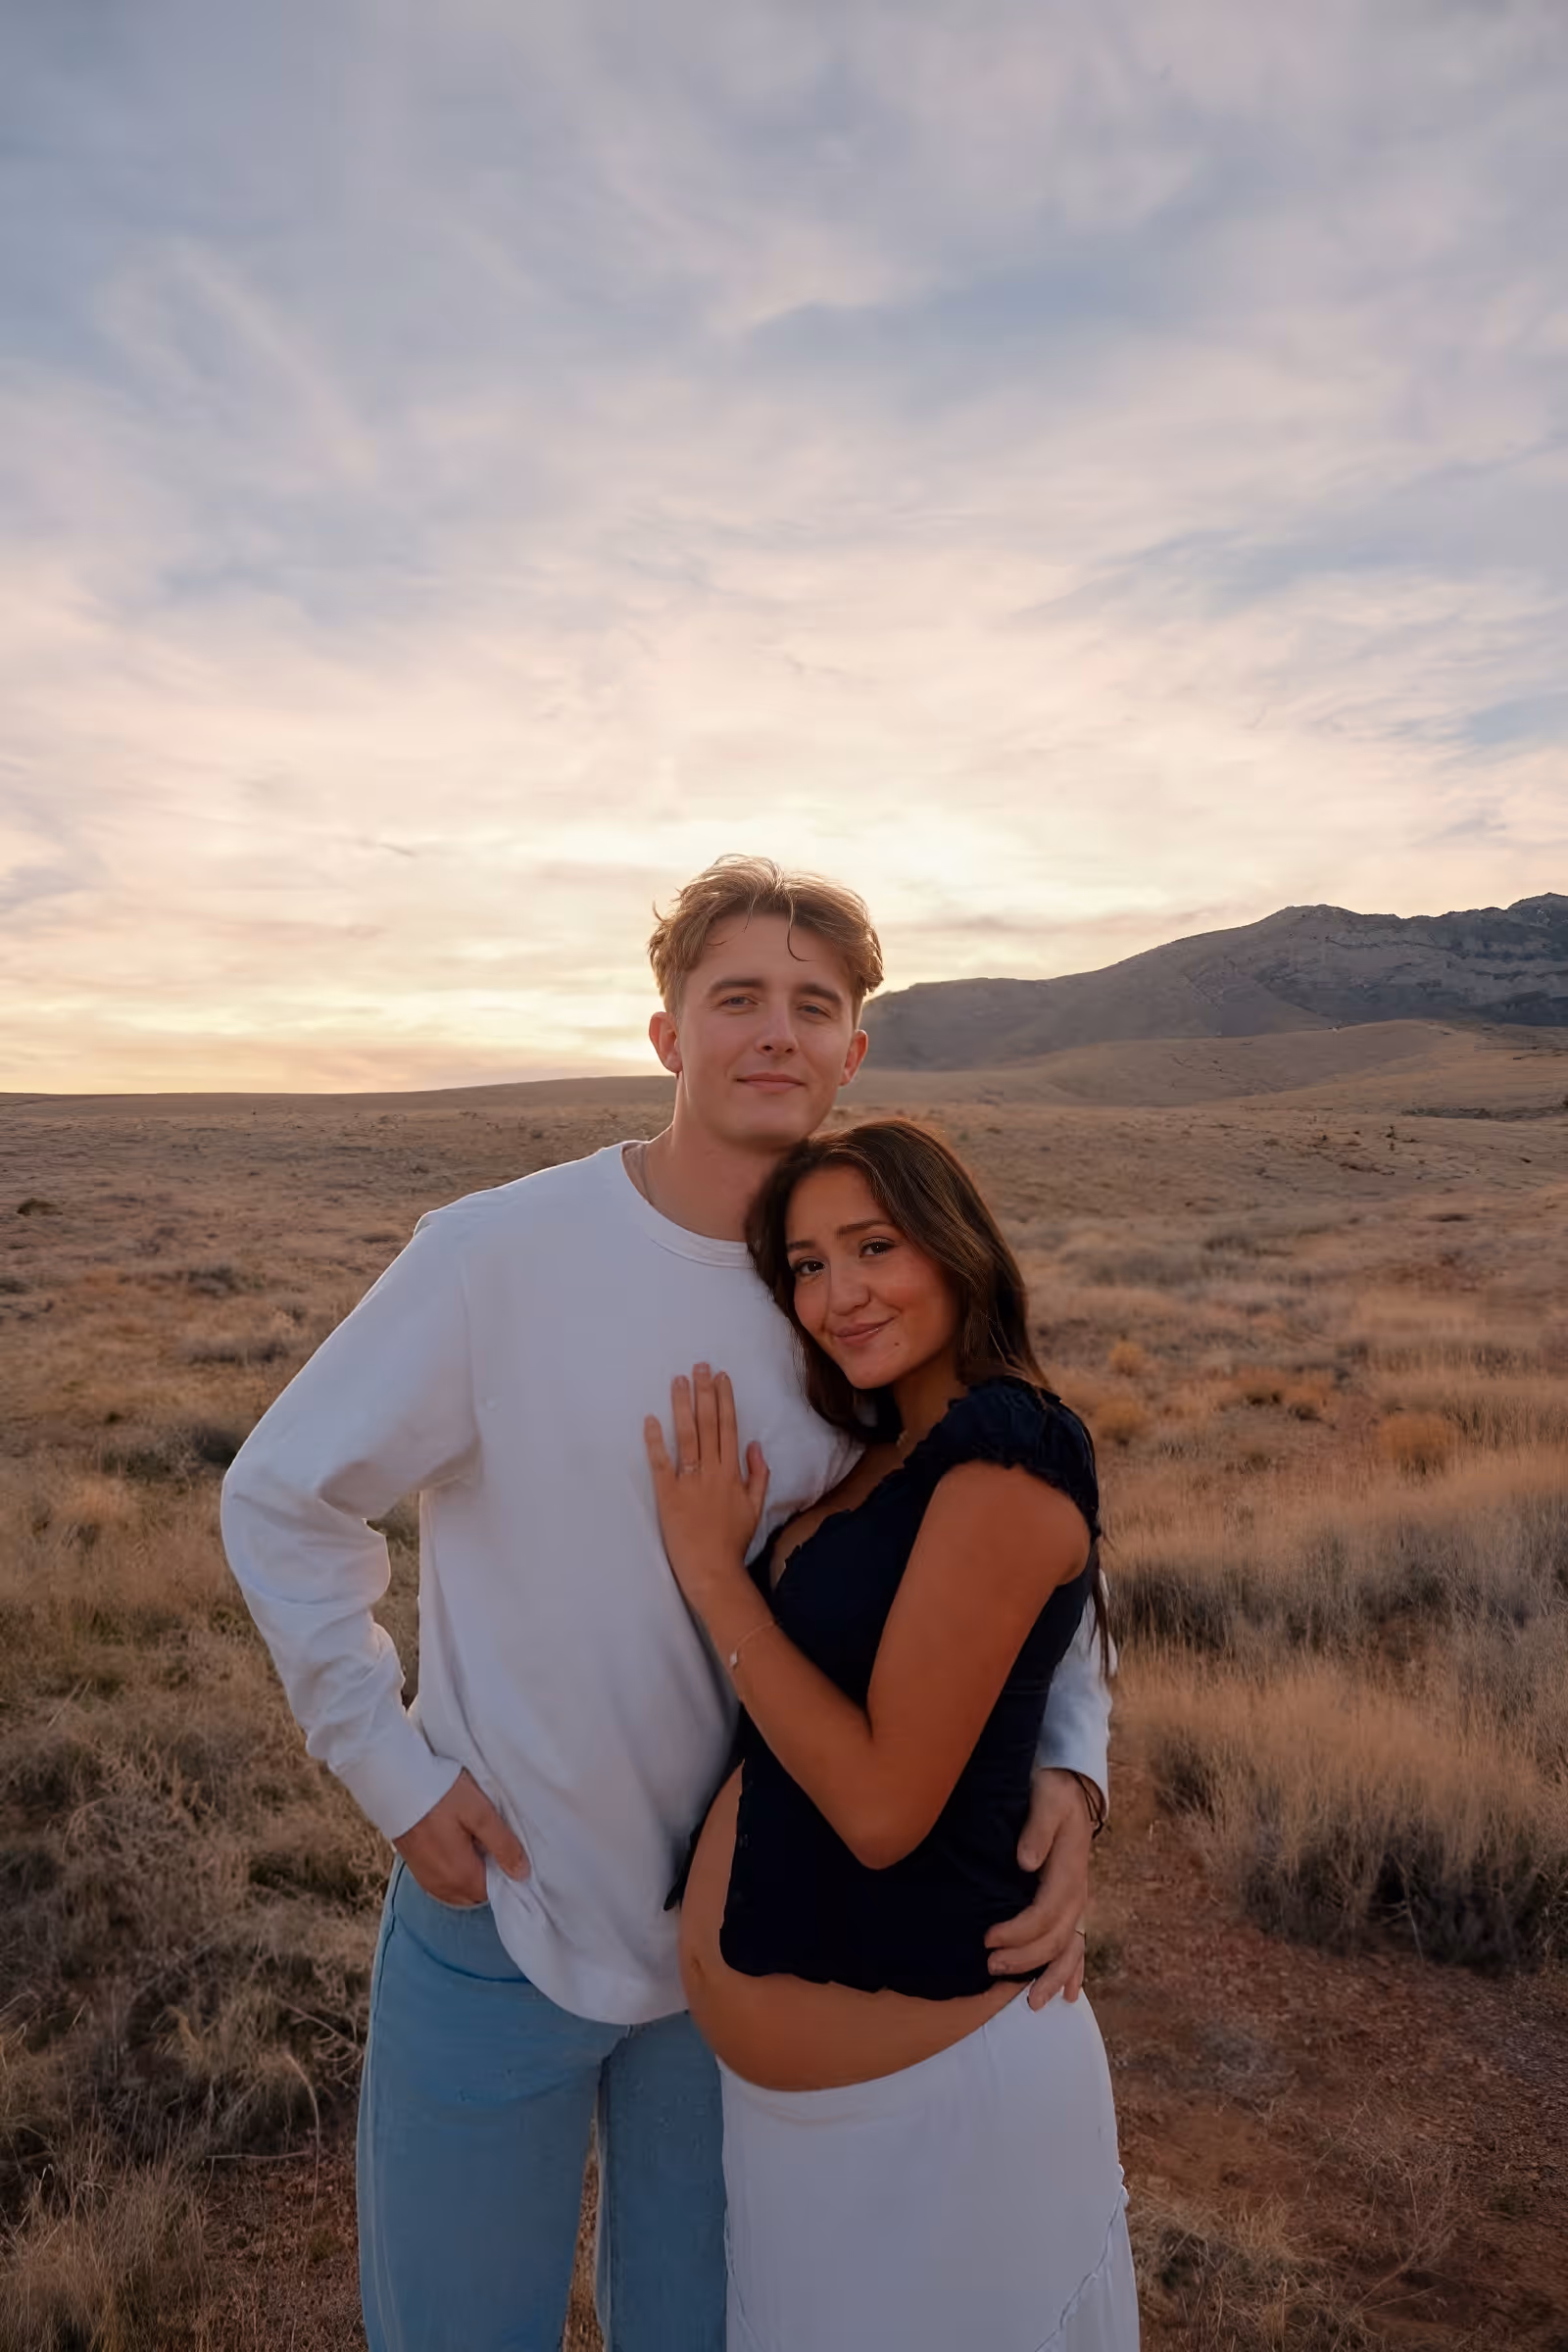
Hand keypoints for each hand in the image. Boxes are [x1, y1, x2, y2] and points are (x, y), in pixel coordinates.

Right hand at [393, 1769, 528, 1907]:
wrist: (395, 1784)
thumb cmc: (439, 1794)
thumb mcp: (479, 1813)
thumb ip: (503, 1845)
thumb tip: (523, 1874)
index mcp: (461, 1876)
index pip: (495, 1893)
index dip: (507, 1875)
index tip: (511, 1852)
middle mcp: (443, 1887)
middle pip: (478, 1893)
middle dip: (490, 1875)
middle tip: (495, 1843)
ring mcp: (427, 1880)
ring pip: (460, 1890)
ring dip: (472, 1873)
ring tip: (476, 1841)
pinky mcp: (417, 1870)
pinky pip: (444, 1883)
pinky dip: (456, 1872)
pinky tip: (457, 1845)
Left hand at [645, 1366, 769, 1617]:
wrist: (713, 1570)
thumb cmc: (733, 1541)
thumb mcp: (755, 1508)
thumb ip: (758, 1475)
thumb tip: (756, 1445)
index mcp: (732, 1473)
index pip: (729, 1427)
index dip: (725, 1399)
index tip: (721, 1376)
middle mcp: (712, 1471)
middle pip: (708, 1424)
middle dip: (704, 1392)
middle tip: (699, 1365)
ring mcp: (689, 1482)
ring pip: (686, 1436)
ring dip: (682, 1406)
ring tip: (678, 1380)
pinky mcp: (667, 1495)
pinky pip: (661, 1463)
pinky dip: (655, 1441)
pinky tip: (650, 1419)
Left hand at [983, 1766, 1092, 2006]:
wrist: (1071, 1785)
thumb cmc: (1053, 1790)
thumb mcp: (1047, 1798)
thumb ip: (1038, 1828)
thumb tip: (1026, 1861)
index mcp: (1068, 1871)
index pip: (1044, 1913)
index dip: (1018, 1932)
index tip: (988, 1939)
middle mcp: (1077, 1892)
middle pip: (1056, 1938)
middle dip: (1026, 1959)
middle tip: (991, 1967)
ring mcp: (1078, 1900)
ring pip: (1070, 1948)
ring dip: (1052, 1976)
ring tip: (1032, 2001)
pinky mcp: (1073, 1902)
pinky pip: (1077, 1943)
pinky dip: (1073, 1970)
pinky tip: (1067, 1993)